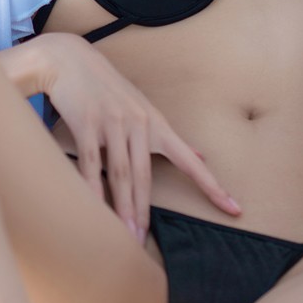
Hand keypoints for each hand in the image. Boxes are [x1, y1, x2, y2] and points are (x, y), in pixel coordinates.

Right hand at [34, 33, 239, 239]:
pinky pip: (91, 163)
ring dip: (122, 208)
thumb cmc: (106, 88)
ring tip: (125, 234)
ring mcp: (112, 124)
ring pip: (120, 174)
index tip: (234, 209)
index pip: (190, 161)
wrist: (69, 59)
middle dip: (144, 212)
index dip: (212, 186)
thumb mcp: (143, 107)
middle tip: (142, 242)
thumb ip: (169, 136)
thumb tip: (201, 156)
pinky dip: (92, 188)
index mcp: (156, 124)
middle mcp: (139, 124)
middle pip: (144, 177)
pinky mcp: (86, 123)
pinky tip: (95, 207)